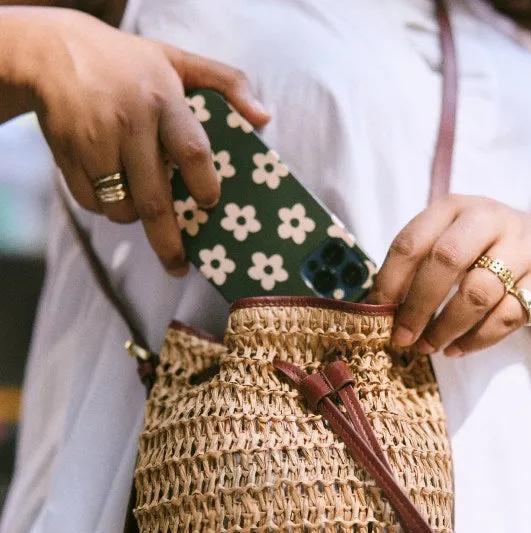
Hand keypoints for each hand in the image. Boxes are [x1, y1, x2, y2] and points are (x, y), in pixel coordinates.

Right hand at [20, 8, 269, 274]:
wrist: (51, 53)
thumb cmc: (128, 62)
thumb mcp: (178, 60)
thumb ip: (227, 82)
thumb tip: (264, 117)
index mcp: (162, 100)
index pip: (192, 153)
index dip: (205, 186)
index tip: (210, 204)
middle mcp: (129, 124)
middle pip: (154, 201)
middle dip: (169, 243)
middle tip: (179, 267)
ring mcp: (95, 142)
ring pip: (121, 208)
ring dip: (135, 219)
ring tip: (142, 206)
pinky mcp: (68, 156)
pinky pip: (92, 203)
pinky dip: (106, 207)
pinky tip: (113, 189)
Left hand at [366, 194, 530, 356]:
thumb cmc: (476, 247)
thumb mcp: (445, 240)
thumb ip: (413, 268)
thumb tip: (374, 311)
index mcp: (452, 207)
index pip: (411, 242)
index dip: (389, 281)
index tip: (376, 313)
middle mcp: (488, 219)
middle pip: (446, 261)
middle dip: (418, 306)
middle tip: (403, 338)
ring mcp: (520, 247)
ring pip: (478, 294)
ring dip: (447, 328)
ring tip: (429, 347)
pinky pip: (507, 316)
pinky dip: (478, 339)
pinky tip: (457, 349)